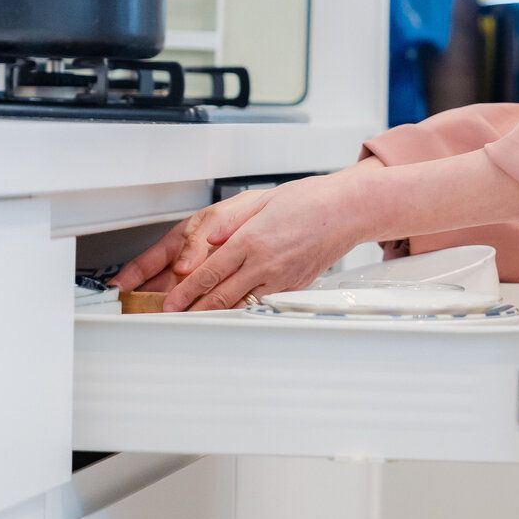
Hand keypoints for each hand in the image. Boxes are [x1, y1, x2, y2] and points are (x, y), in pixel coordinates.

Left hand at [113, 174, 364, 310]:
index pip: (210, 272)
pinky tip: (232, 308)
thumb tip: (207, 239)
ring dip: (217, 312)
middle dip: (195, 308)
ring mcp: (282, 277)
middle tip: (177, 315)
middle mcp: (266, 262)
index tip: (173, 302)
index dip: (187, 291)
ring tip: (198, 316)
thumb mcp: (261, 201)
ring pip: (242, 302)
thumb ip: (230, 222)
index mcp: (252, 240)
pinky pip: (263, 300)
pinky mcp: (294, 285)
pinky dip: (244, 306)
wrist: (345, 212)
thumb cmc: (308, 201)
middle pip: (222, 294)